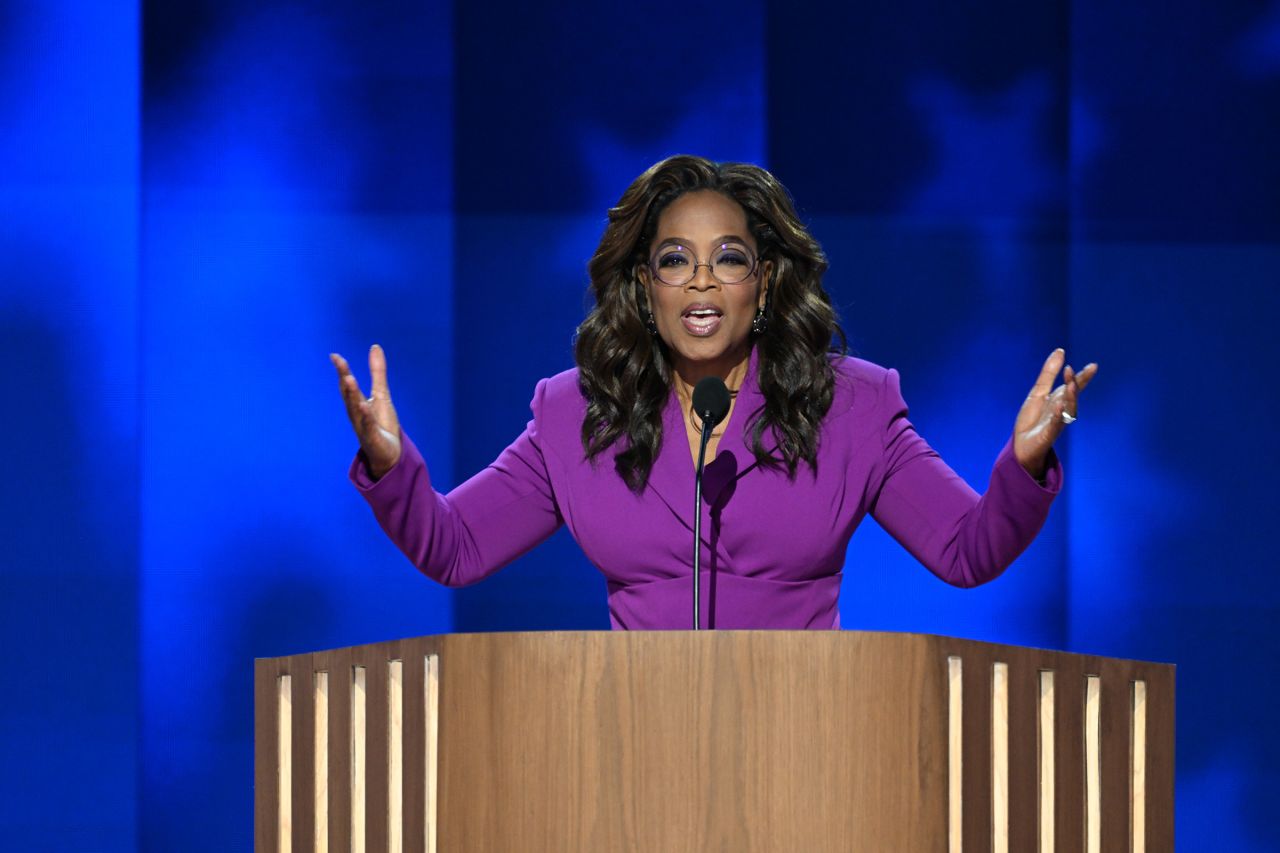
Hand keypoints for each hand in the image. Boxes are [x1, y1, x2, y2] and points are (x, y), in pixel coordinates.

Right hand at [331, 344, 401, 479]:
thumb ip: (377, 372)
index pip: (347, 385)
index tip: (334, 355)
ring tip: (349, 378)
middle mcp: (356, 414)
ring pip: (356, 409)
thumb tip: (374, 346)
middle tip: (338, 361)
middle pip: (349, 394)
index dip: (342, 370)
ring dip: (352, 394)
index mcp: (357, 403)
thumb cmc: (382, 424)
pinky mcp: (373, 438)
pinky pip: (368, 426)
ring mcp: (364, 427)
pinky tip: (364, 405)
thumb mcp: (382, 394)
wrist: (389, 454)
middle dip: (344, 378)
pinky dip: (366, 416)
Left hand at [1013, 348, 1097, 478]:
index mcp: (1059, 399)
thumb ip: (1049, 373)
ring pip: (1068, 410)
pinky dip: (1058, 416)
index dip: (1083, 376)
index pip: (1074, 386)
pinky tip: (1059, 406)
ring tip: (1071, 385)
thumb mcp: (1038, 392)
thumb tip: (1060, 351)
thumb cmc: (1032, 419)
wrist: (1021, 445)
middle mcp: (1062, 410)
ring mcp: (1057, 422)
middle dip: (1077, 384)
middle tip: (1077, 371)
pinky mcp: (1048, 434)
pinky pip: (1056, 424)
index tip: (1093, 366)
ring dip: (1071, 398)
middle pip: (1073, 396)